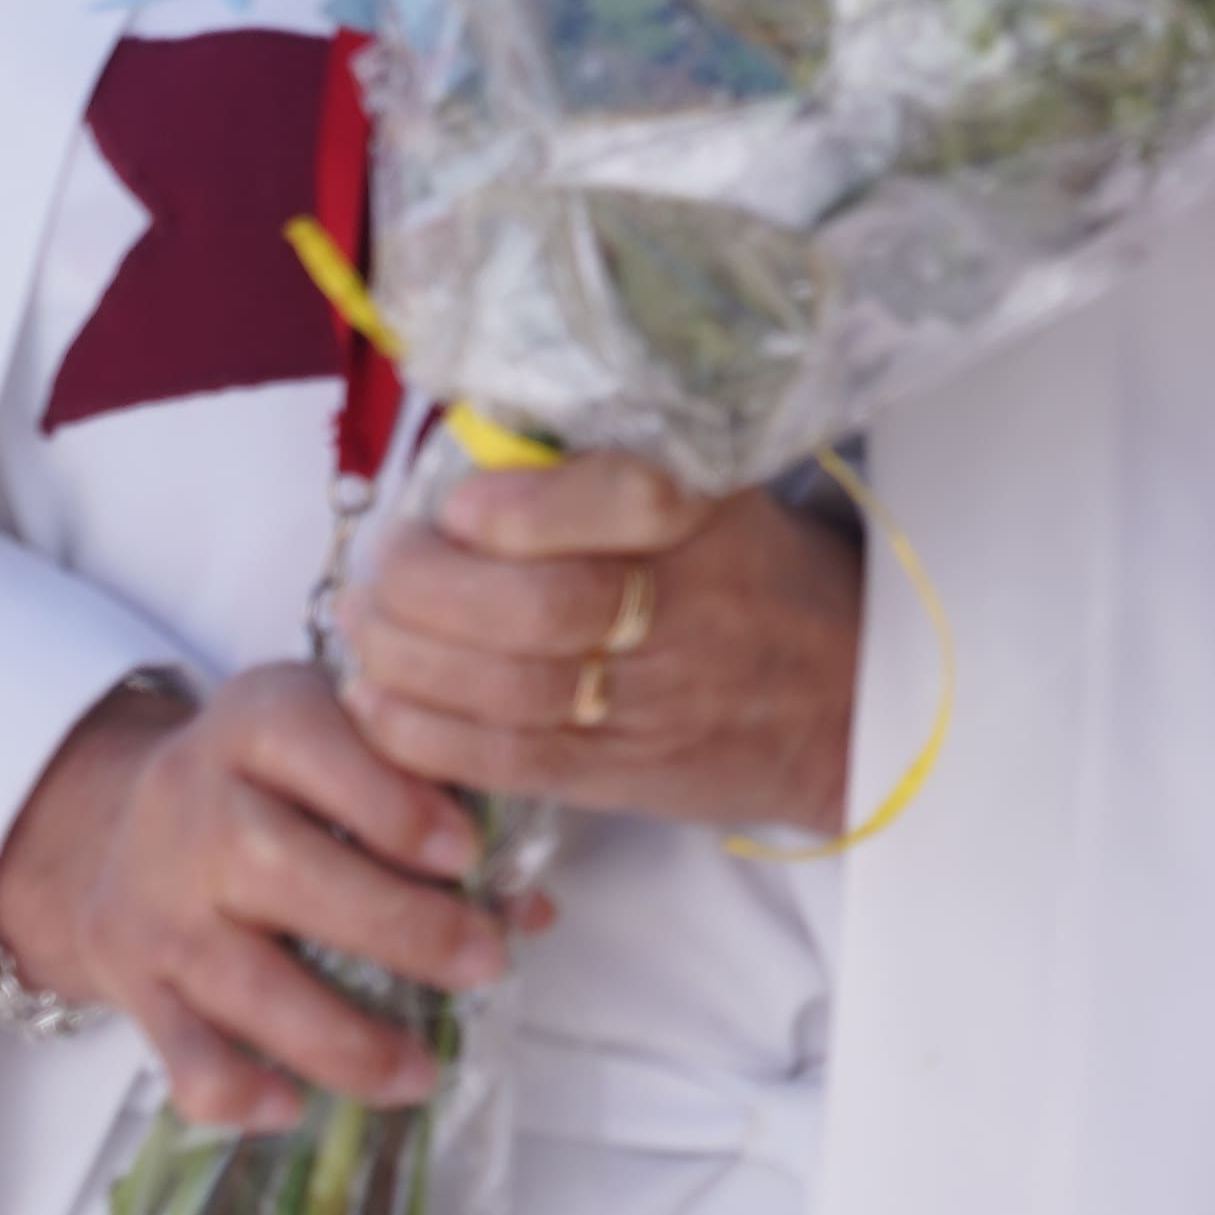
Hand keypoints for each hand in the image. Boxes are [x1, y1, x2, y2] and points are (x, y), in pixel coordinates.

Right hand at [0, 664, 517, 1128]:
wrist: (120, 818)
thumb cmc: (279, 779)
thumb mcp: (350, 745)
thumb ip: (438, 802)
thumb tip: (532, 907)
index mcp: (257, 724)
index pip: (313, 748)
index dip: (393, 804)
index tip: (470, 853)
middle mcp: (192, 808)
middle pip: (280, 870)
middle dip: (396, 926)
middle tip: (485, 963)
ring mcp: (155, 902)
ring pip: (239, 979)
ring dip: (339, 1037)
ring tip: (422, 1072)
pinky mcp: (132, 983)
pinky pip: (177, 1051)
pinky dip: (233, 1089)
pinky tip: (294, 1108)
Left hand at [341, 453, 863, 831]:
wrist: (850, 706)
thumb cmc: (766, 584)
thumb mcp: (726, 501)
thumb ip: (620, 474)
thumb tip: (480, 441)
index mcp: (716, 523)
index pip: (629, 502)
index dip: (529, 506)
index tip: (463, 503)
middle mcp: (691, 612)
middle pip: (544, 608)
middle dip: (432, 587)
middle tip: (383, 565)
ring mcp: (654, 702)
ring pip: (508, 689)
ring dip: (407, 658)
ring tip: (364, 625)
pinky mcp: (622, 773)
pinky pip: (507, 760)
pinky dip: (425, 735)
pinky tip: (378, 703)